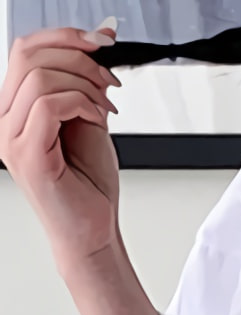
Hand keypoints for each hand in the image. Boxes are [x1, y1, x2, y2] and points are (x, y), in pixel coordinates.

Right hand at [0, 26, 121, 266]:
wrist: (94, 232)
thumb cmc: (89, 187)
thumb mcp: (90, 122)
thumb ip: (86, 85)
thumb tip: (98, 43)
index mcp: (16, 107)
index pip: (25, 50)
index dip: (64, 36)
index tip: (101, 42)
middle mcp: (5, 118)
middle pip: (29, 54)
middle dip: (79, 57)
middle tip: (109, 81)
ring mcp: (11, 136)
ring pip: (39, 76)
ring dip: (85, 84)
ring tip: (106, 107)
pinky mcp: (27, 154)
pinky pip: (49, 105)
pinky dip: (82, 104)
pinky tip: (99, 120)